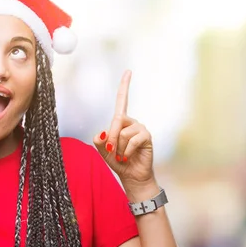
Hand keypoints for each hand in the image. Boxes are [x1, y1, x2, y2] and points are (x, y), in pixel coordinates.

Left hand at [93, 71, 156, 191]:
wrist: (131, 175)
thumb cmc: (117, 160)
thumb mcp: (103, 150)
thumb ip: (98, 140)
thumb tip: (102, 133)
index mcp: (120, 121)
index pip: (122, 100)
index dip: (125, 86)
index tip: (128, 71)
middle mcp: (131, 122)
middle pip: (116, 121)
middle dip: (110, 137)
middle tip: (111, 150)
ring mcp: (140, 128)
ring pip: (122, 133)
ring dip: (118, 147)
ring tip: (122, 155)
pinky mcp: (146, 137)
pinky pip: (131, 141)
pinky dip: (125, 151)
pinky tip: (127, 157)